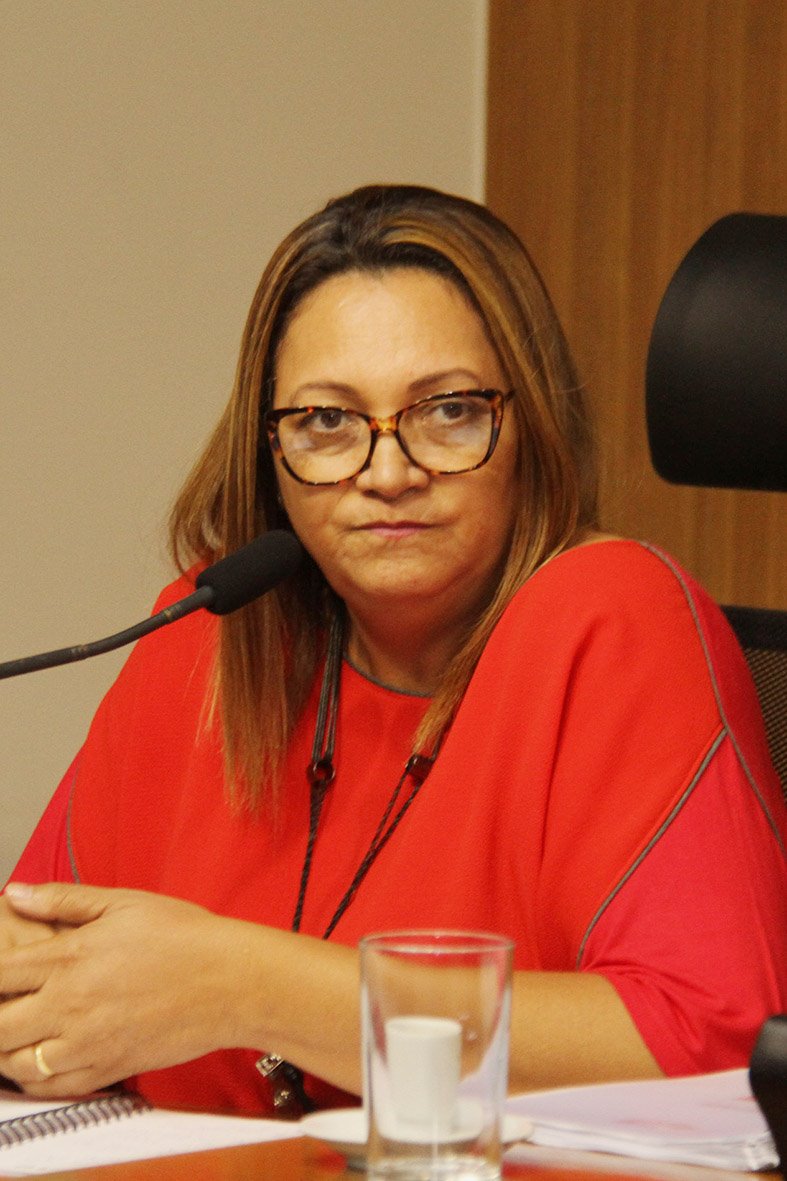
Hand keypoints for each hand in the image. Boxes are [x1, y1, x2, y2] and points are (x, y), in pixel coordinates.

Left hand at [0, 883, 251, 1096]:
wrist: (232, 982)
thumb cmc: (185, 937)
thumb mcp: (125, 902)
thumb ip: (64, 899)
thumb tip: (17, 893)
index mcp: (72, 957)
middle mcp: (72, 1005)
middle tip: (6, 1004)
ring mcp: (88, 1043)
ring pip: (17, 1063)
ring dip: (7, 1049)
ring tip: (16, 1032)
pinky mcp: (108, 1069)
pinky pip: (52, 1087)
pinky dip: (34, 1078)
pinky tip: (39, 1059)